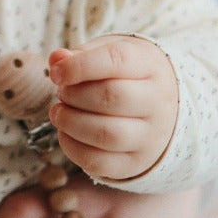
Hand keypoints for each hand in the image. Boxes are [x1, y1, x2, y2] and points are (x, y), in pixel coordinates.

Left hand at [48, 35, 178, 181]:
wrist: (160, 108)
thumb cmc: (125, 75)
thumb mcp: (108, 54)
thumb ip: (80, 55)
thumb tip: (57, 60)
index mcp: (149, 66)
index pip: (117, 61)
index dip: (79, 66)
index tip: (56, 73)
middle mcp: (157, 102)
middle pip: (112, 97)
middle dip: (74, 95)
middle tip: (62, 93)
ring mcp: (150, 136)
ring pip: (107, 134)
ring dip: (71, 123)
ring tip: (59, 113)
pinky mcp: (136, 163)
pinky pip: (101, 163)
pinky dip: (73, 149)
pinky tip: (65, 133)